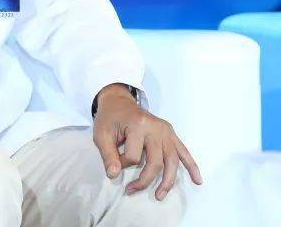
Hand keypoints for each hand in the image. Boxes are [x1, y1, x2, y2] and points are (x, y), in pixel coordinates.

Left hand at [92, 83, 202, 199]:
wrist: (118, 101)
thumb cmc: (110, 118)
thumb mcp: (101, 134)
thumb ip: (107, 155)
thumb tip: (114, 175)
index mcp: (138, 126)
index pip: (133, 156)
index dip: (121, 164)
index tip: (114, 163)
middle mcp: (155, 128)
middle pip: (156, 162)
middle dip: (144, 180)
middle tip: (131, 190)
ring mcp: (166, 131)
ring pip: (172, 161)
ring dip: (168, 181)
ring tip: (160, 195)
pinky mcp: (171, 134)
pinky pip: (184, 152)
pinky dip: (192, 167)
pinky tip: (197, 180)